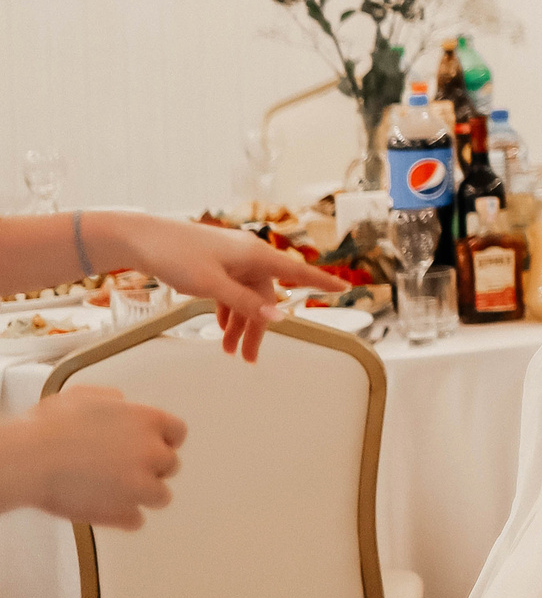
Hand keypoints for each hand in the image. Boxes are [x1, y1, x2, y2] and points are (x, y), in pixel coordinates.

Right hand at [0, 386, 185, 528]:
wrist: (29, 460)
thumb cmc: (50, 425)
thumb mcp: (86, 396)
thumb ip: (113, 399)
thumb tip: (122, 404)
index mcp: (147, 421)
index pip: (177, 432)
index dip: (165, 440)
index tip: (153, 446)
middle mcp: (151, 452)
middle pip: (170, 465)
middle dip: (152, 467)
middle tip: (127, 469)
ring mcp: (139, 485)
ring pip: (161, 496)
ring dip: (144, 495)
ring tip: (120, 493)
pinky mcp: (121, 512)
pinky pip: (136, 521)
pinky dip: (124, 518)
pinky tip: (108, 510)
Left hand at [102, 214, 347, 362]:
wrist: (141, 239)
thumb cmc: (176, 256)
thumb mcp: (211, 285)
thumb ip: (244, 302)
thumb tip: (278, 317)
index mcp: (255, 255)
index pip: (297, 272)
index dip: (321, 282)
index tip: (344, 288)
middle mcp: (249, 254)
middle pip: (266, 295)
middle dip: (258, 327)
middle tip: (248, 358)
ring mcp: (232, 257)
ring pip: (247, 294)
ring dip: (240, 322)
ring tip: (228, 349)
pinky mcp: (216, 262)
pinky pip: (233, 288)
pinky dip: (229, 308)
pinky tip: (220, 325)